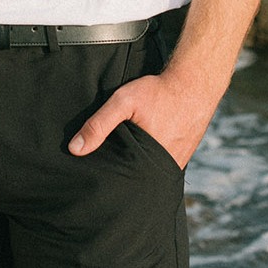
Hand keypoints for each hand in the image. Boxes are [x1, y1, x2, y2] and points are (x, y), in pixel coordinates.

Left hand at [67, 70, 213, 169]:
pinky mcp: (179, 160)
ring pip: (146, 175)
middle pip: (133, 181)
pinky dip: (147, 163)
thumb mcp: (123, 102)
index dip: (106, 179)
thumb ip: (99, 124)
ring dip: (133, 170)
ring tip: (118, 162)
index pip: (120, 182)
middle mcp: (162, 171)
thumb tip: (74, 149)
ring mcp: (173, 167)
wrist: (193, 86)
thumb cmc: (158, 93)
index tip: (90, 177)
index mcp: (147, 163)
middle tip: (101, 172)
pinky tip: (138, 153)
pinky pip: (158, 168)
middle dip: (118, 177)